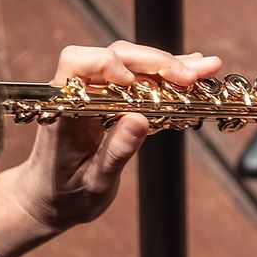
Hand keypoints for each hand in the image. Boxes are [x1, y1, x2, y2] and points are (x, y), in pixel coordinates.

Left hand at [0, 41, 221, 256]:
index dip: (107, 63)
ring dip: (169, 66)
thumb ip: (115, 152)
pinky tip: (194, 73)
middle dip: (155, 62)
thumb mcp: (93, 182)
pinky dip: (167, 77)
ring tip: (206, 68)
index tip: (134, 80)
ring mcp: (97, 92)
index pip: (78, 63)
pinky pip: (141, 80)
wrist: (51, 201)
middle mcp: (78, 92)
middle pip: (115, 56)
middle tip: (191, 76)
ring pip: (133, 64)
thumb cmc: (64, 195)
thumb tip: (140, 120)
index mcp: (63, 108)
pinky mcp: (113, 99)